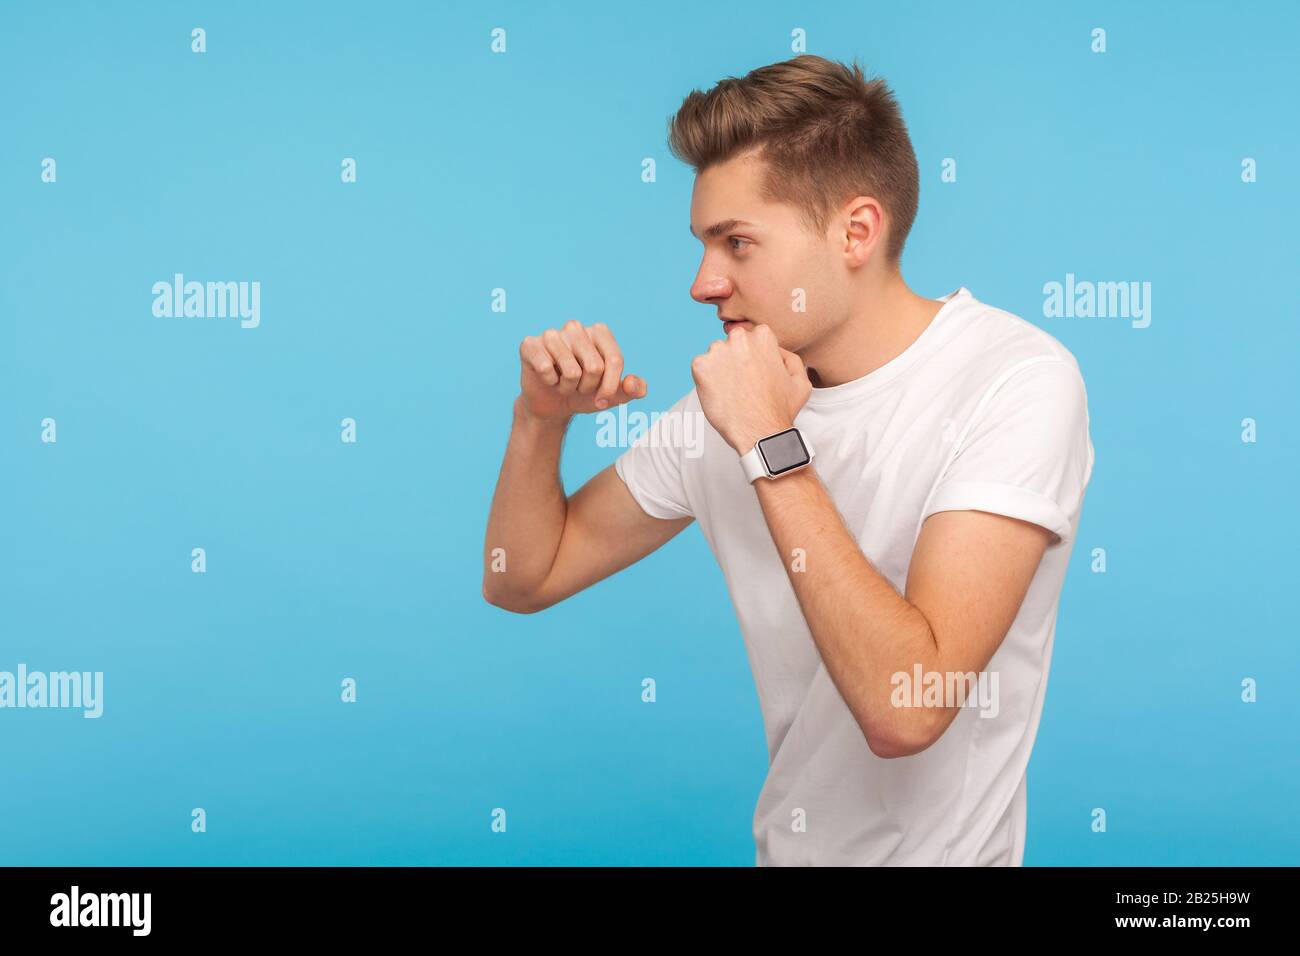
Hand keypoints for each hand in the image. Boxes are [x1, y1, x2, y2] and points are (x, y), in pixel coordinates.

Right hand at [517, 320, 646, 423]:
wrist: (553, 405)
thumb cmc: (584, 394)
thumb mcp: (613, 396)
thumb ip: (633, 389)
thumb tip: (632, 384)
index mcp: (599, 332)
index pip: (614, 360)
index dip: (610, 387)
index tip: (603, 400)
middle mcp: (575, 327)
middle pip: (594, 367)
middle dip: (588, 387)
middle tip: (578, 386)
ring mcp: (551, 334)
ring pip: (571, 371)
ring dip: (568, 387)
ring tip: (563, 382)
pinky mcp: (530, 344)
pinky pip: (546, 368)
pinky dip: (549, 382)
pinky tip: (547, 378)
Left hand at [690, 324, 810, 452]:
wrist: (760, 432)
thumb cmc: (779, 410)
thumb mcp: (800, 380)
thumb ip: (790, 358)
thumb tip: (777, 351)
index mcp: (763, 336)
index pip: (752, 339)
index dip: (753, 358)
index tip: (754, 373)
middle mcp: (739, 338)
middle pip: (732, 344)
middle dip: (735, 360)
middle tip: (743, 384)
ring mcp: (717, 351)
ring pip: (715, 355)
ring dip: (720, 369)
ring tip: (732, 391)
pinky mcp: (700, 366)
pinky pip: (700, 368)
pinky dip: (706, 380)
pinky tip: (720, 394)